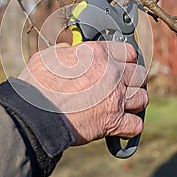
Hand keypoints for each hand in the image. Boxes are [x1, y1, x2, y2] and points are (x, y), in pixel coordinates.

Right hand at [18, 42, 147, 145]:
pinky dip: (131, 127)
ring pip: (142, 98)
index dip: (126, 59)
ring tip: (125, 106)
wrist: (33, 114)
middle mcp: (111, 73)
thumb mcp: (49, 57)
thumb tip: (68, 49)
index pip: (128, 51)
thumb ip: (65, 51)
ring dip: (135, 102)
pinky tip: (122, 127)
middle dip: (134, 80)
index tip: (124, 64)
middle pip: (139, 74)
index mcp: (96, 54)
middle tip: (125, 86)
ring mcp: (115, 98)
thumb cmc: (36, 86)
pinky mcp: (113, 122)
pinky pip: (136, 125)